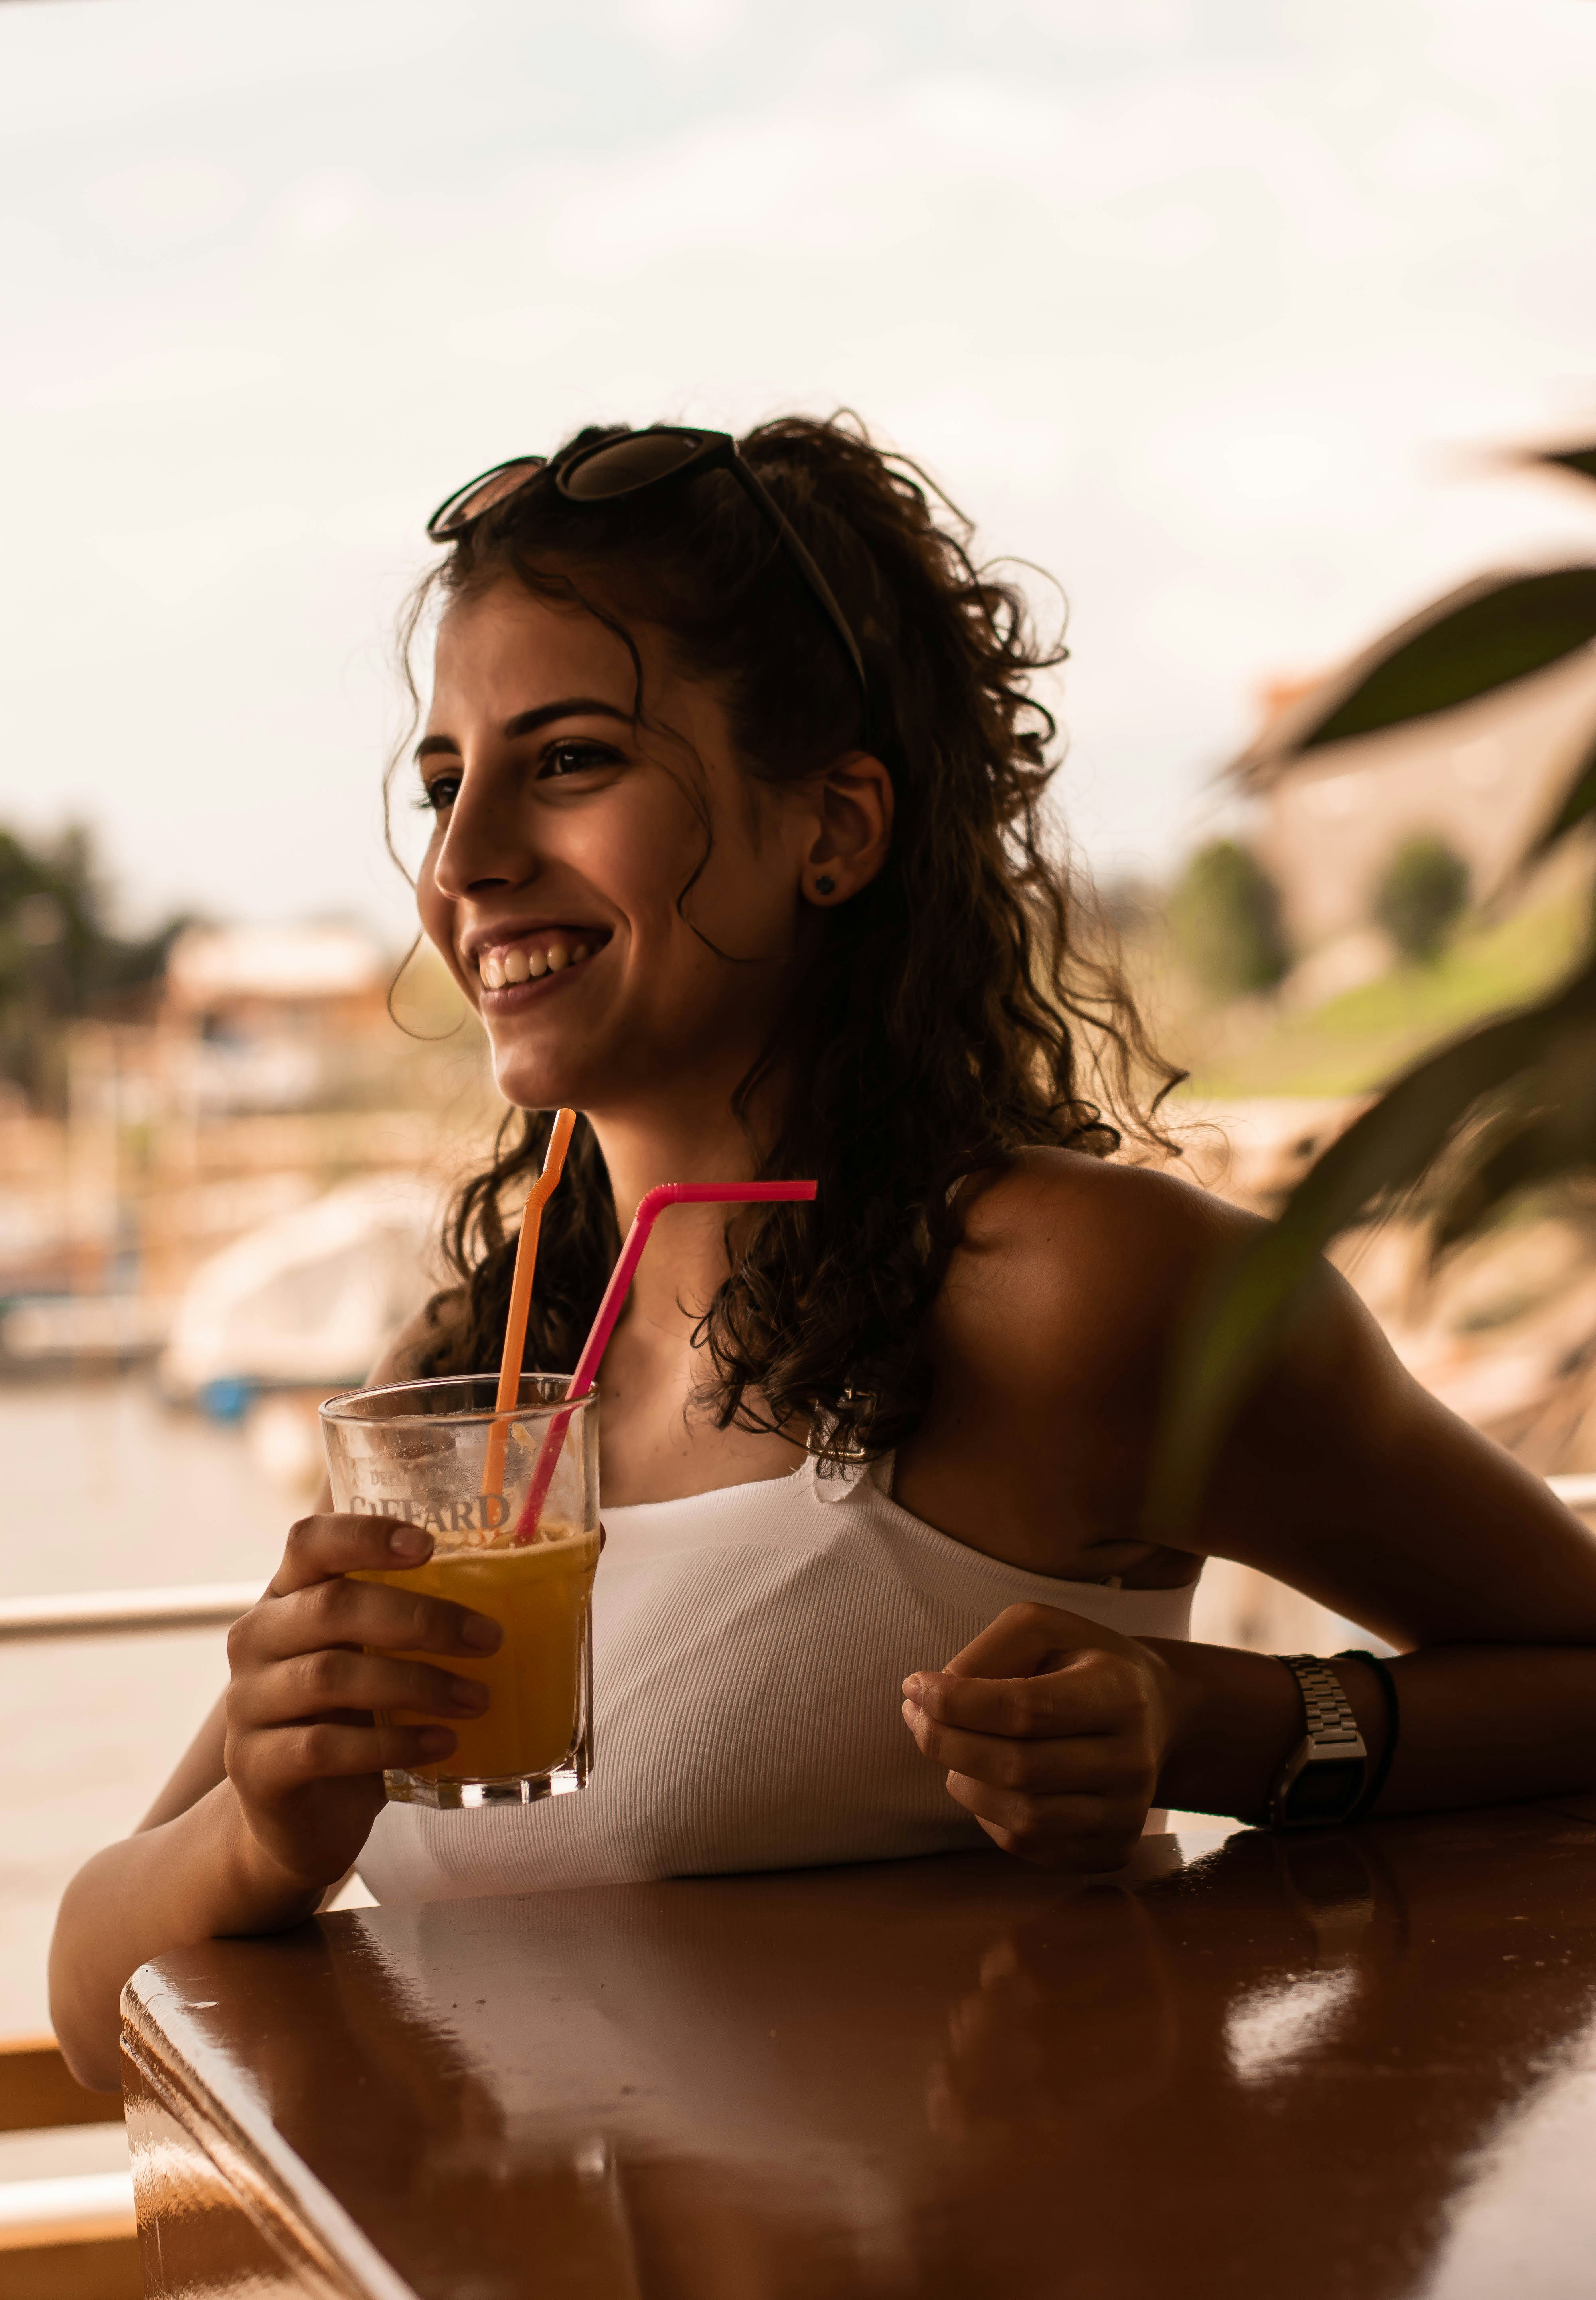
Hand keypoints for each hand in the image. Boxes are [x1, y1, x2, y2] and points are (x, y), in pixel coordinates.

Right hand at [222, 1514, 502, 1896]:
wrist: (299, 1815)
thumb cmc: (360, 1713)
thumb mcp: (381, 1655)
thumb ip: (437, 1606)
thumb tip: (589, 1539)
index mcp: (288, 1595)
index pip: (310, 1542)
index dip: (365, 1535)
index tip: (429, 1544)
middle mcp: (257, 1638)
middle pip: (333, 1607)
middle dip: (421, 1620)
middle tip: (488, 1640)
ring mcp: (248, 1704)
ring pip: (332, 1678)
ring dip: (417, 1685)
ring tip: (477, 1700)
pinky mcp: (256, 1766)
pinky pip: (324, 1747)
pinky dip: (392, 1745)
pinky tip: (442, 1745)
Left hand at [901, 1602, 1176, 1869]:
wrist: (1152, 1711)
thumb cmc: (1081, 1662)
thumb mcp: (1040, 1629)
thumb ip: (986, 1652)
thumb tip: (934, 1697)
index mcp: (1119, 1694)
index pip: (1024, 1709)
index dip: (957, 1703)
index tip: (915, 1686)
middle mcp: (1133, 1760)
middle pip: (1019, 1767)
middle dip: (947, 1743)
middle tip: (916, 1717)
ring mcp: (1127, 1813)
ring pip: (1021, 1817)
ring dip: (964, 1782)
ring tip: (952, 1749)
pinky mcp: (1113, 1849)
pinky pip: (1029, 1846)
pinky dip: (989, 1817)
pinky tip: (986, 1781)